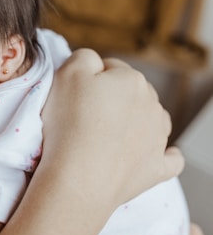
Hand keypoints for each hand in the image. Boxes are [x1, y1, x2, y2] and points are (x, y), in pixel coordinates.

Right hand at [40, 48, 183, 208]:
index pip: (110, 68)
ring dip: (136, 122)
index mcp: (131, 80)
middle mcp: (152, 105)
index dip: (89, 80)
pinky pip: (169, 157)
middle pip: (131, 93)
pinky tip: (153, 154)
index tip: (73, 96)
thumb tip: (95, 63)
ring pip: (151, 119)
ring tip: (107, 135)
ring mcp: (158, 138)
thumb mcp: (66, 73)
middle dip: (112, 100)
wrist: (78, 177)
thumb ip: (84, 57)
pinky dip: (162, 154)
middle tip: (83, 116)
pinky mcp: (157, 167)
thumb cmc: (69, 123)